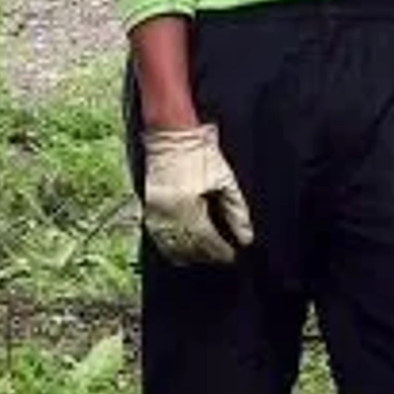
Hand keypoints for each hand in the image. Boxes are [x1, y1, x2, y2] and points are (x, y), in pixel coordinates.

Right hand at [141, 123, 254, 264]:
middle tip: (222, 258)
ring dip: (189, 255)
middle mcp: (169, 214)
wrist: (171, 136)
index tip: (232, 256)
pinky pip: (158, 238)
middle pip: (189, 247)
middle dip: (206, 255)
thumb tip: (246, 237)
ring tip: (205, 257)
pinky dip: (171, 247)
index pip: (206, 240)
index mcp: (189, 207)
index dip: (221, 251)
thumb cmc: (201, 154)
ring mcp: (154, 213)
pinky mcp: (148, 209)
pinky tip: (182, 251)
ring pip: (171, 246)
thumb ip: (236, 210)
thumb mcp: (225, 179)